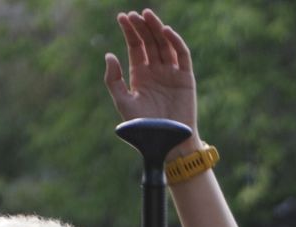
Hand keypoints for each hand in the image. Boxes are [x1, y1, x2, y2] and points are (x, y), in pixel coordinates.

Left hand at [104, 8, 198, 151]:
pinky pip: (182, 55)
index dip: (129, 31)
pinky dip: (175, 42)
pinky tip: (165, 31)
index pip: (135, 46)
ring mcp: (171, 73)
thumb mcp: (123, 102)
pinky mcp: (186, 78)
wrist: (166, 143)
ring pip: (164, 44)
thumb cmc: (143, 127)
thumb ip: (113, 80)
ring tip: (147, 16)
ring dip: (156, 29)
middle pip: (149, 42)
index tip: (122, 17)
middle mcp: (156, 71)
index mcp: (140, 75)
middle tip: (134, 15)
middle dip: (141, 27)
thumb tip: (109, 55)